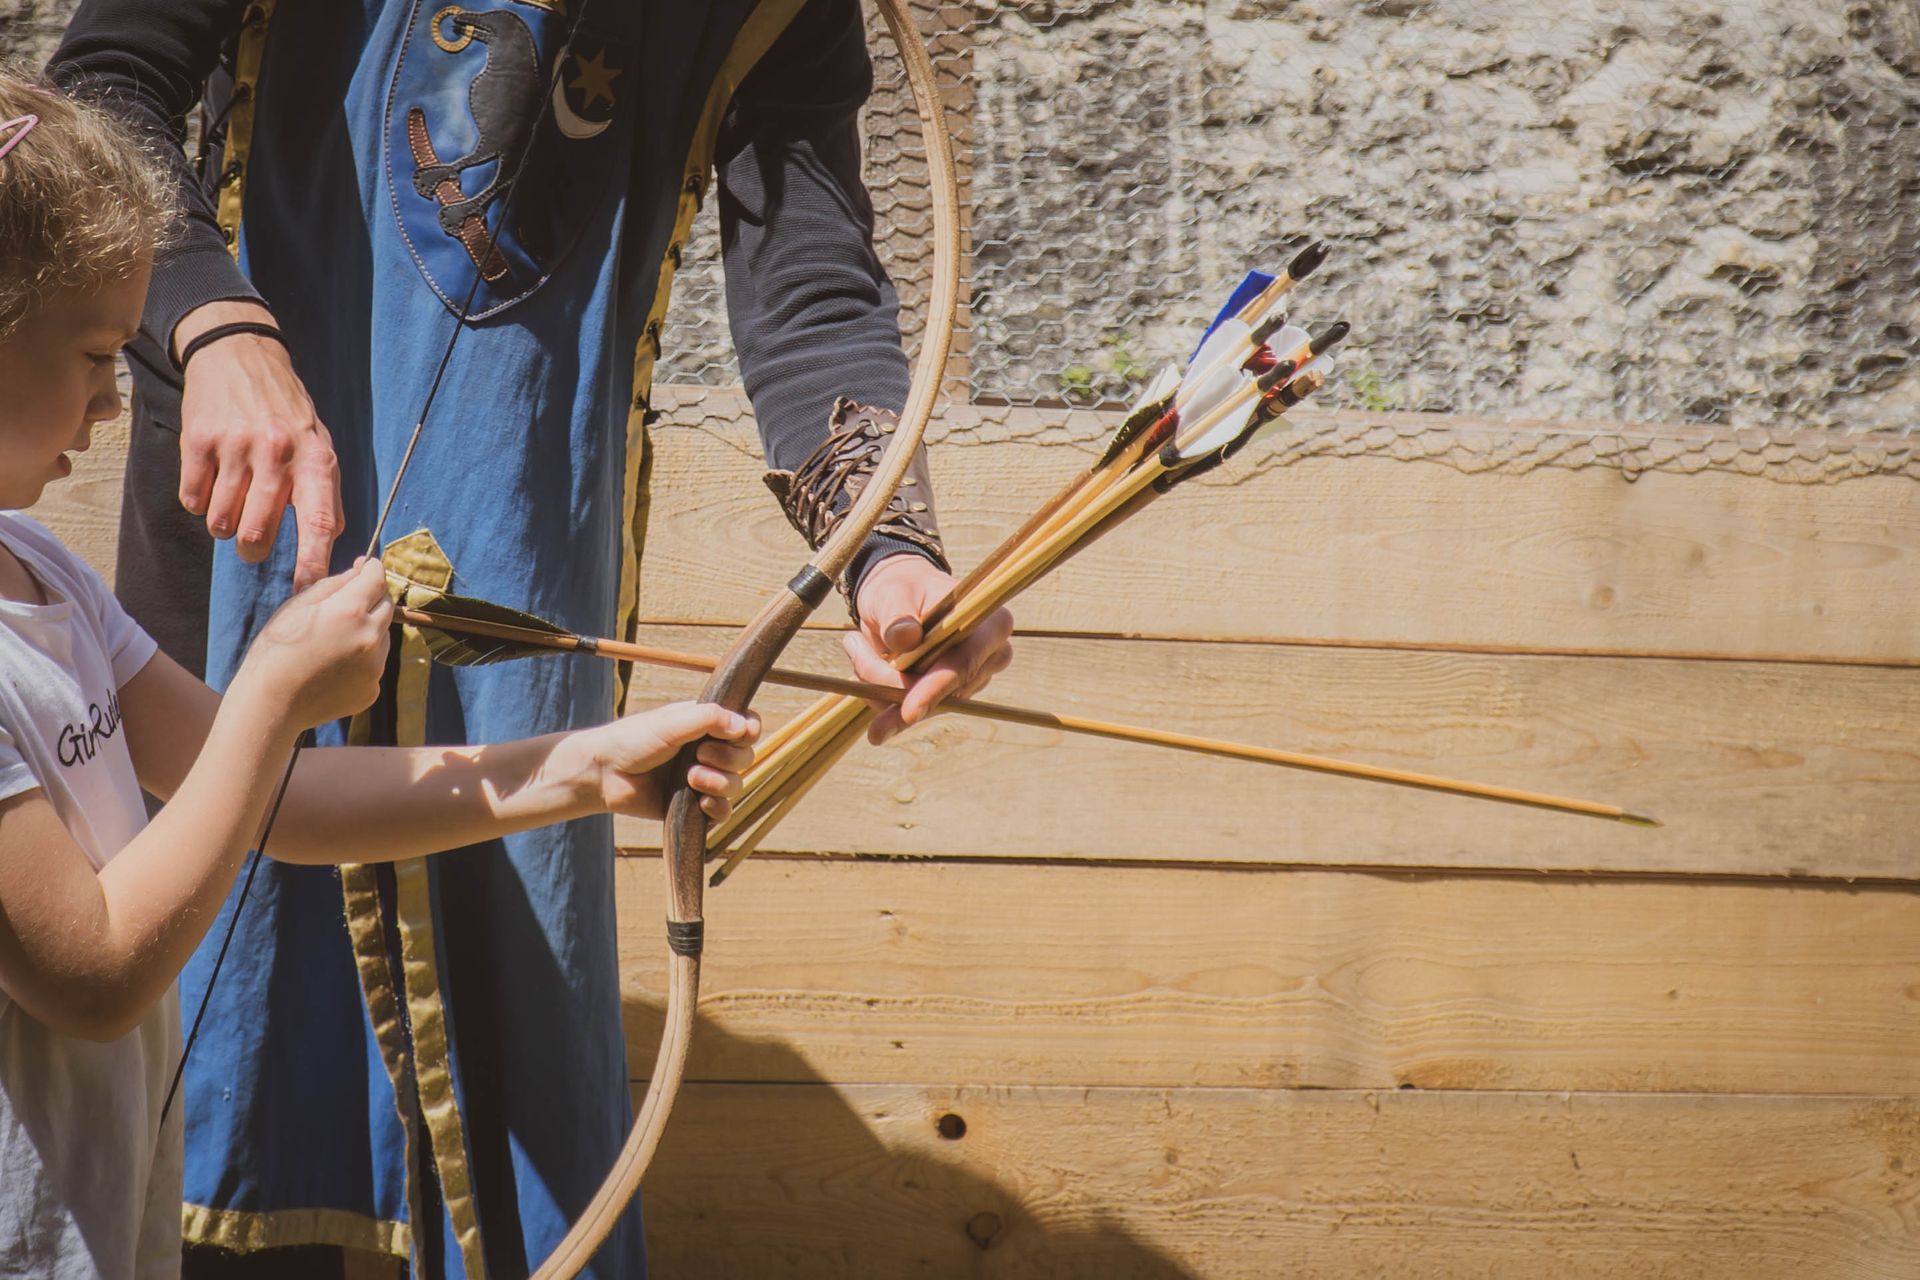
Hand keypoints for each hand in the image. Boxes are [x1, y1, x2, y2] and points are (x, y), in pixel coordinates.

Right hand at [174, 301, 342, 589]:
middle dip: (253, 550)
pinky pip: (191, 498)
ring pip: (221, 522)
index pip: (320, 522)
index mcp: (315, 460)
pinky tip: (210, 479)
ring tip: (232, 501)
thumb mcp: (319, 446)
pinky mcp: (199, 440)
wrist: (240, 356)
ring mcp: (236, 447)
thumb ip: (326, 494)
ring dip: (224, 524)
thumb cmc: (287, 412)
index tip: (308, 591)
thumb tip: (331, 543)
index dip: (313, 562)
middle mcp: (278, 454)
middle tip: (253, 543)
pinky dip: (197, 501)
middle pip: (258, 533)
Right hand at [236, 559, 392, 730]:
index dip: (372, 568)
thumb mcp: (297, 606)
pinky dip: (362, 658)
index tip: (367, 565)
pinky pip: (374, 663)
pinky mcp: (372, 689)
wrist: (270, 703)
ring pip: (382, 635)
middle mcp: (370, 637)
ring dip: (367, 629)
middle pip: (386, 605)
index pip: (377, 578)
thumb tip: (359, 572)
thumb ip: (333, 585)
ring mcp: (374, 666)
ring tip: (332, 640)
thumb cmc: (276, 649)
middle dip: (372, 597)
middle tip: (349, 600)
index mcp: (350, 611)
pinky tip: (333, 665)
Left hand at [574, 701, 760, 822]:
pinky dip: (718, 808)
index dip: (749, 731)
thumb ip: (709, 718)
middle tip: (699, 755)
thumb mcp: (671, 722)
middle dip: (729, 758)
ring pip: (736, 785)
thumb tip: (744, 727)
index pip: (746, 726)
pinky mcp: (693, 806)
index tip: (739, 734)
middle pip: (746, 757)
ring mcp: (702, 779)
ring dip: (719, 782)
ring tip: (690, 778)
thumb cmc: (632, 740)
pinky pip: (723, 812)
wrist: (604, 774)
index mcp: (706, 725)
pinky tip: (701, 803)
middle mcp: (708, 751)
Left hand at [847, 554, 1014, 744]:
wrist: (897, 599)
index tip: (909, 712)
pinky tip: (864, 666)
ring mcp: (970, 679)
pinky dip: (881, 694)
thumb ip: (898, 615)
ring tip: (857, 644)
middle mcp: (989, 656)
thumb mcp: (894, 592)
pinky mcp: (947, 696)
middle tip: (852, 646)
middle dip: (893, 687)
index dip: (936, 688)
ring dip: (881, 686)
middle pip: (943, 693)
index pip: (966, 663)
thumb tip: (905, 639)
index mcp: (991, 623)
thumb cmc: (903, 587)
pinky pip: (910, 710)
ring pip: (922, 706)